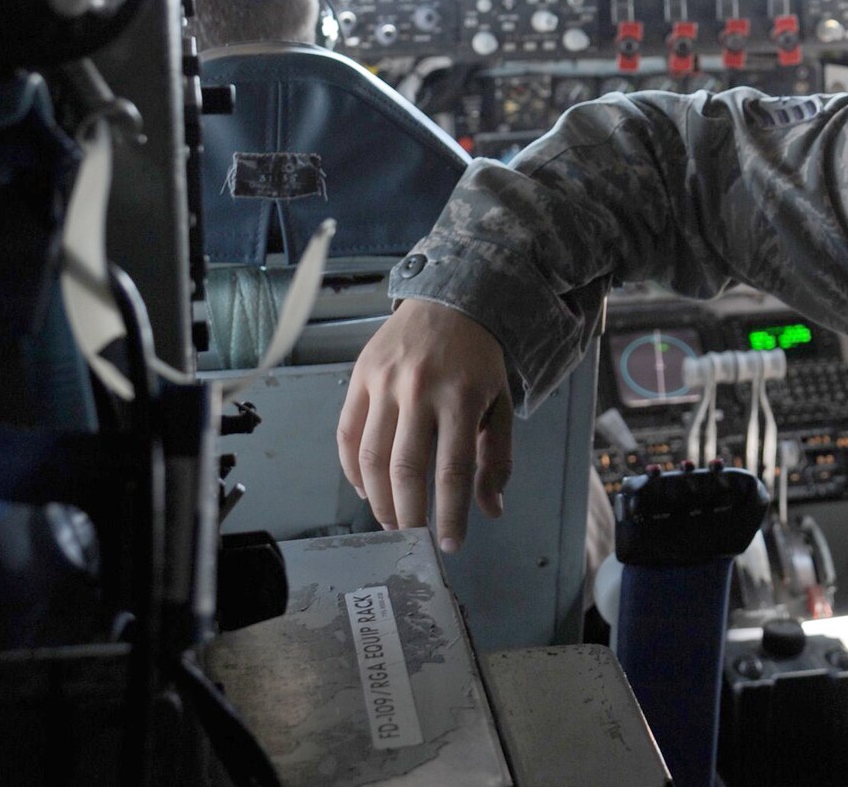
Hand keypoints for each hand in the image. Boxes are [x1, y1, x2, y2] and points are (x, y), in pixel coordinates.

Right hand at [337, 299, 512, 551]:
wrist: (448, 303)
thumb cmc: (478, 361)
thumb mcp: (500, 404)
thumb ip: (496, 458)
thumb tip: (491, 510)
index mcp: (461, 398)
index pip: (452, 470)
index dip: (450, 514)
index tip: (449, 544)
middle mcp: (419, 390)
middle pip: (405, 469)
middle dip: (407, 514)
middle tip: (411, 538)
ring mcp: (384, 382)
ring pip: (370, 456)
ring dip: (378, 499)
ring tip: (389, 519)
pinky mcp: (359, 376)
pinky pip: (347, 433)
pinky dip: (351, 469)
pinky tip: (366, 489)